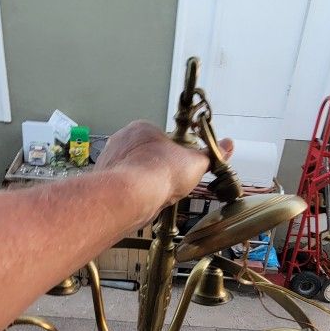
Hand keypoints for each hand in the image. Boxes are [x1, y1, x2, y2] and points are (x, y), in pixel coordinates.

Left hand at [95, 121, 233, 218]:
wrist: (132, 195)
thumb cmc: (160, 172)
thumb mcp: (196, 162)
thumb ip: (212, 154)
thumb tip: (227, 145)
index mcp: (142, 128)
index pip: (160, 139)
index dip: (172, 156)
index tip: (179, 168)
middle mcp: (121, 140)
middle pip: (144, 156)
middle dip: (156, 170)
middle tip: (168, 184)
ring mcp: (109, 159)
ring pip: (131, 171)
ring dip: (142, 183)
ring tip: (155, 196)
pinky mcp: (102, 180)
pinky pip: (120, 186)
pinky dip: (130, 194)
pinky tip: (140, 202)